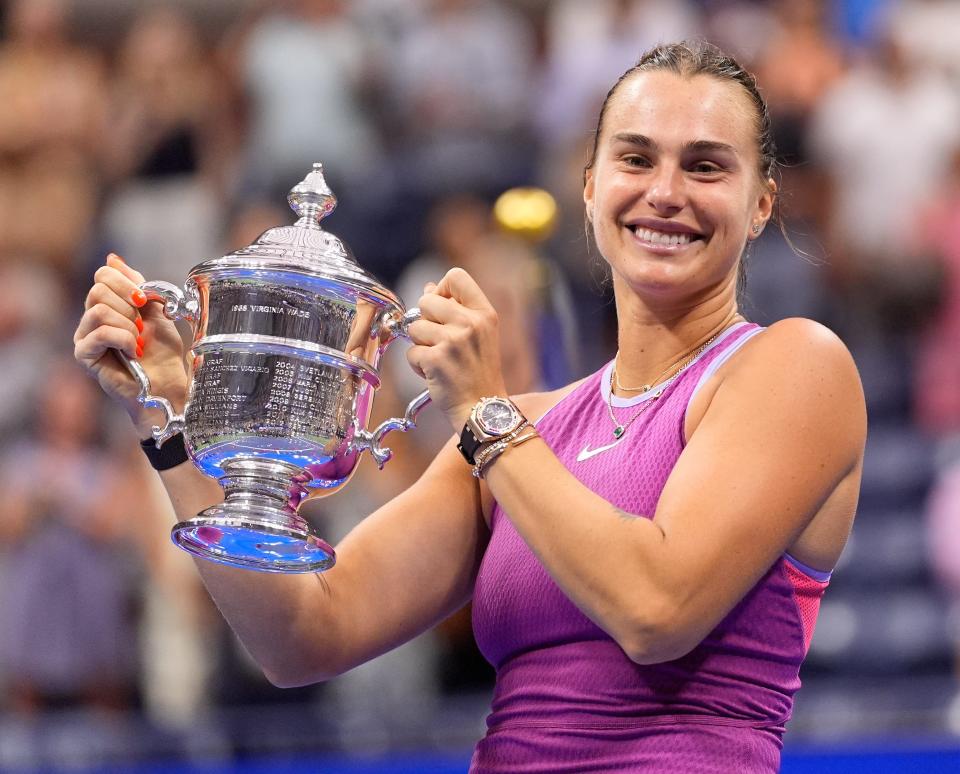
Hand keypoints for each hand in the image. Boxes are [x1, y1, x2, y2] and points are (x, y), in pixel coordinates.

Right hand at [73, 253, 188, 437]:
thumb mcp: (156, 312)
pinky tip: (134, 352)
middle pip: (99, 289)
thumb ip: (137, 286)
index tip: (144, 299)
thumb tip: (113, 259)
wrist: (168, 387)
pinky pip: (100, 332)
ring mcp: (85, 336)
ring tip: (139, 343)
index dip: (126, 282)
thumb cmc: (164, 355)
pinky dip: (123, 339)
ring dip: (128, 326)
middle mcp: (92, 318)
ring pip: (99, 310)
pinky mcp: (84, 355)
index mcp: (109, 305)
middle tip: (142, 327)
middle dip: (129, 306)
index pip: (103, 275)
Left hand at [405, 267, 508, 430]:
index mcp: (484, 313)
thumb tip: (429, 288)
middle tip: (440, 342)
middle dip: (426, 321)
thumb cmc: (478, 373)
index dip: (442, 289)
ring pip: (415, 327)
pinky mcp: (436, 359)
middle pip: (427, 300)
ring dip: (421, 345)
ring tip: (440, 360)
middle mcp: (471, 323)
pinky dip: (418, 365)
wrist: (483, 409)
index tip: (442, 308)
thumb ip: (456, 309)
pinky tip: (435, 374)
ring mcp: (453, 341)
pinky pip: (411, 351)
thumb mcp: (479, 335)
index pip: (456, 276)